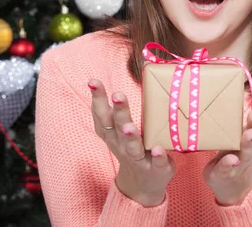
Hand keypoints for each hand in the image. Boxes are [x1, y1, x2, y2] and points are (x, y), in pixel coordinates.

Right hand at [88, 79, 174, 206]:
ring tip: (129, 126)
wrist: (143, 184)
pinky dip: (157, 156)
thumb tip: (137, 68)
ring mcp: (138, 157)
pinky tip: (159, 149)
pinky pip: (156, 163)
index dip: (97, 97)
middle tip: (118, 95)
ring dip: (130, 135)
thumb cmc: (131, 147)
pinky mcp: (156, 168)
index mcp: (112, 133)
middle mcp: (121, 144)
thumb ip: (119, 109)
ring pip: (133, 146)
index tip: (93, 81)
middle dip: (118, 110)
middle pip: (117, 126)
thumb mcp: (119, 129)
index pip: (101, 113)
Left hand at [202, 92, 251, 205]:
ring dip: (248, 142)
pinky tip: (231, 159)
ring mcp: (241, 162)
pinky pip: (228, 168)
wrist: (231, 184)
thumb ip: (248, 114)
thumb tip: (239, 82)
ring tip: (249, 134)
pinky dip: (230, 164)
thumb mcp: (244, 131)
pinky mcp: (226, 173)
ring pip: (247, 151)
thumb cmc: (236, 150)